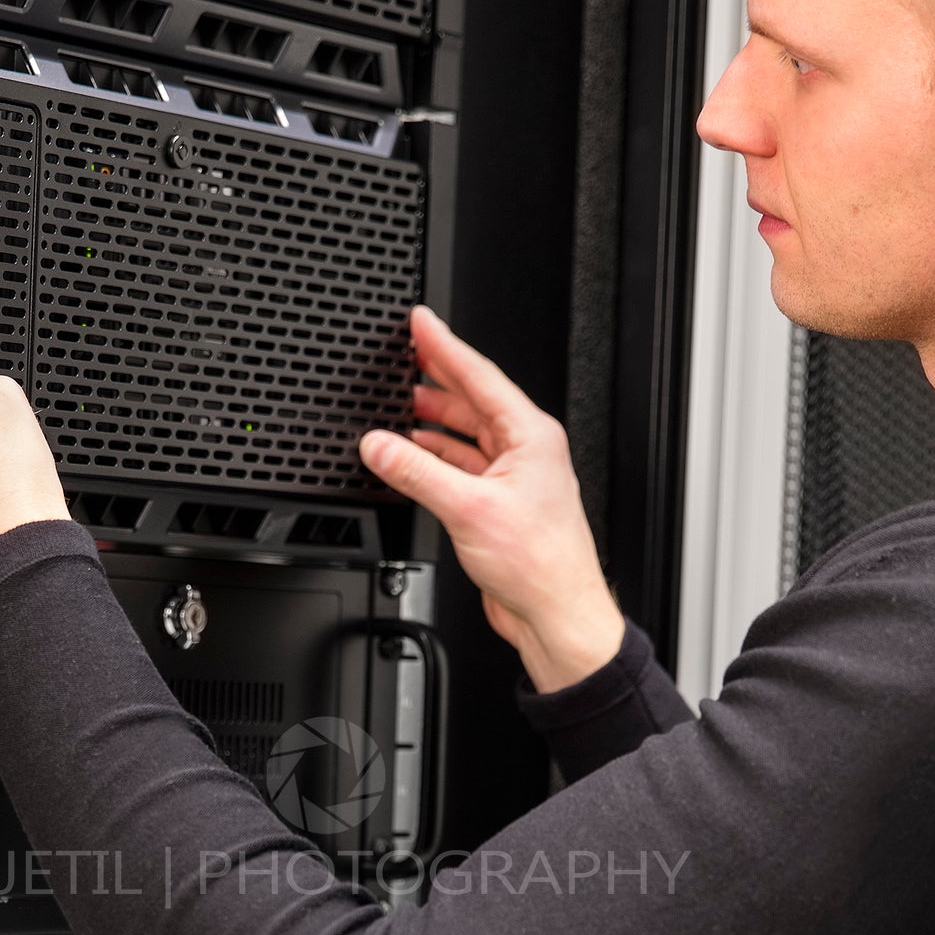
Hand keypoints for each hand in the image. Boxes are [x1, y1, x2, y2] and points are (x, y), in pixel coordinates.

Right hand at [360, 307, 623, 693]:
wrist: (555, 612)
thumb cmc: (539, 563)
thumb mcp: (467, 508)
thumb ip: (417, 472)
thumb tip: (380, 445)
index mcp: (531, 436)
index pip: (480, 376)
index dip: (445, 346)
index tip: (420, 322)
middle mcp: (526, 451)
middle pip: (474, 401)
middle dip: (437, 379)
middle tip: (405, 357)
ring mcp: (514, 478)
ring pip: (467, 435)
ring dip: (435, 422)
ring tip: (402, 405)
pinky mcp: (500, 505)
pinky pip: (463, 467)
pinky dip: (436, 459)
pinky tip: (415, 455)